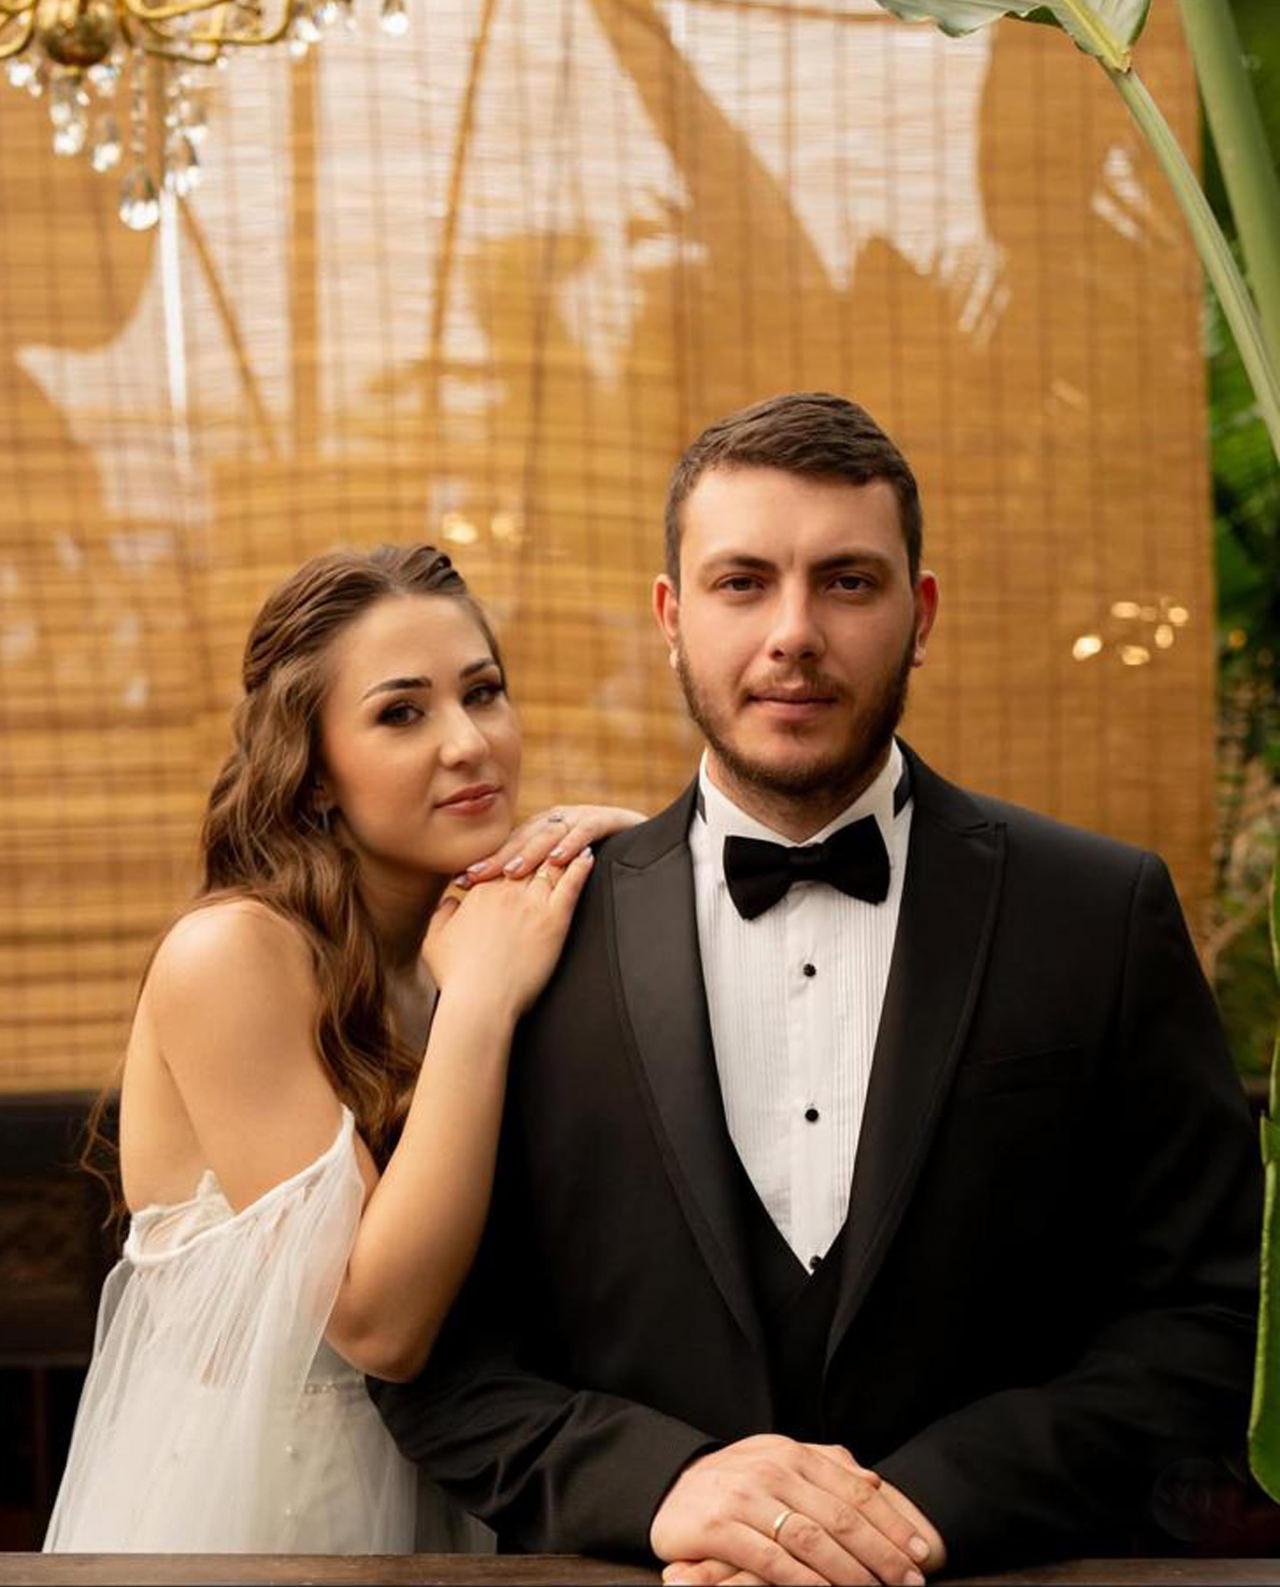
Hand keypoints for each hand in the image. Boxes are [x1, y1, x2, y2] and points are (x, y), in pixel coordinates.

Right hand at [422, 850, 593, 1018]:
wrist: (480, 1001)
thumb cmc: (457, 976)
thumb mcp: (436, 940)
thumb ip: (442, 914)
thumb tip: (450, 900)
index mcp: (482, 891)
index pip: (505, 859)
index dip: (518, 850)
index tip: (529, 844)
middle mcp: (507, 890)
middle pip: (531, 856)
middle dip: (544, 842)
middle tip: (558, 829)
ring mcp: (532, 904)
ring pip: (552, 865)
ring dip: (565, 848)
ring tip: (578, 836)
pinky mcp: (554, 921)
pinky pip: (571, 884)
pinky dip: (581, 866)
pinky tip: (589, 854)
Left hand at [456, 803, 645, 884]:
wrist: (644, 847)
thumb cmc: (595, 869)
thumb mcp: (557, 876)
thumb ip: (529, 884)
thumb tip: (491, 905)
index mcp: (539, 833)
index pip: (506, 849)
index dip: (483, 864)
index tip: (459, 883)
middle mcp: (555, 821)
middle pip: (520, 840)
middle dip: (497, 859)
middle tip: (475, 877)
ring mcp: (579, 818)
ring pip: (548, 834)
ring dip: (530, 852)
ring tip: (512, 871)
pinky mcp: (606, 819)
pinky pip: (585, 830)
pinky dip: (571, 844)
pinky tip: (558, 859)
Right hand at [650, 1436, 931, 1585]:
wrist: (669, 1483)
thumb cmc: (736, 1478)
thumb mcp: (780, 1460)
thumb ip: (826, 1467)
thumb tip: (874, 1483)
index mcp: (792, 1453)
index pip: (854, 1489)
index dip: (892, 1522)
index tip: (922, 1553)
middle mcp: (771, 1469)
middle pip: (839, 1516)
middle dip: (881, 1553)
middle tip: (910, 1583)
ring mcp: (744, 1497)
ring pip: (810, 1539)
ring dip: (850, 1572)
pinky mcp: (719, 1528)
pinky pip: (770, 1561)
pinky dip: (803, 1582)